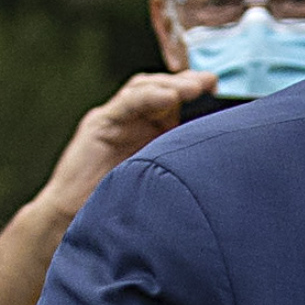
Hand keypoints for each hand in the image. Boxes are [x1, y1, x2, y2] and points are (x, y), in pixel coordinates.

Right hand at [32, 70, 215, 222]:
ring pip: (143, 88)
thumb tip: (227, 148)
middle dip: (186, 82)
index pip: (174, 99)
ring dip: (170, 85)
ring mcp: (114, 121)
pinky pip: (125, 104)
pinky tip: (169, 97)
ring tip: (195, 87)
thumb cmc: (123, 208)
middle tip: (211, 82)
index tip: (220, 89)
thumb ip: (186, 160)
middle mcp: (132, 121)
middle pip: (160, 88)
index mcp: (149, 132)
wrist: (77, 222)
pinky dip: (148, 96)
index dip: (195, 91)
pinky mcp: (98, 125)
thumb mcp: (164, 179)